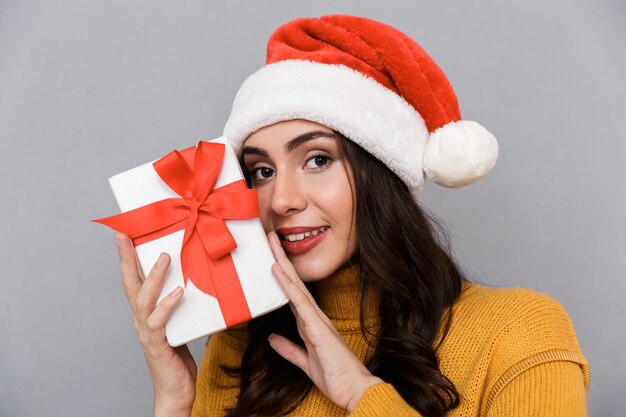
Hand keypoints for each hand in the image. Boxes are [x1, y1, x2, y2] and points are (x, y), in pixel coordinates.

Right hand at [115, 233, 196, 416]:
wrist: (175, 390)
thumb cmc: (178, 355)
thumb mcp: (180, 321)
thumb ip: (181, 303)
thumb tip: (195, 277)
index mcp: (145, 312)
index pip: (133, 279)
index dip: (126, 257)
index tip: (123, 234)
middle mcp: (141, 319)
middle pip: (129, 284)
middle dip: (126, 258)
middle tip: (124, 236)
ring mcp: (147, 332)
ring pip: (143, 300)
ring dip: (153, 277)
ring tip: (164, 257)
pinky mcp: (157, 345)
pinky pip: (159, 322)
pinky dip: (168, 305)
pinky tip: (179, 292)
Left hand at [266, 231, 383, 411]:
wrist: (354, 389)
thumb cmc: (335, 376)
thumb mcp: (305, 361)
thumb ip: (289, 349)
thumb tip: (273, 339)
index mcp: (311, 324)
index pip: (292, 294)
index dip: (281, 275)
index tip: (271, 258)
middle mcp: (314, 317)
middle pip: (293, 283)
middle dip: (281, 260)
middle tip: (270, 237)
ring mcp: (316, 320)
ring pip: (295, 286)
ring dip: (282, 264)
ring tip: (271, 244)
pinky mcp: (317, 327)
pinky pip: (299, 302)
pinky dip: (287, 285)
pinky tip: (278, 270)